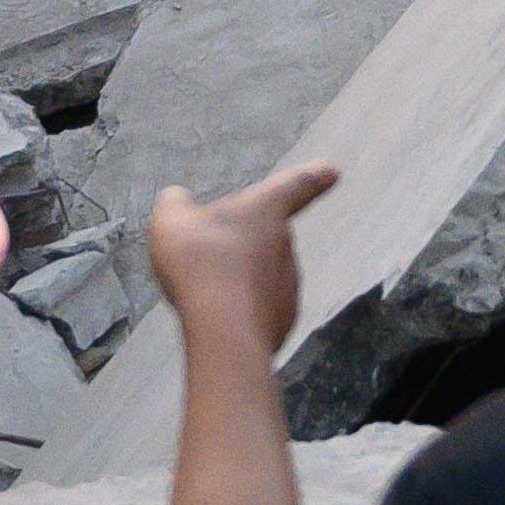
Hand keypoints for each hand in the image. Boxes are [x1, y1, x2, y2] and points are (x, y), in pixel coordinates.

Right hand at [148, 161, 333, 349]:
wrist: (225, 332)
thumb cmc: (200, 263)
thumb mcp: (171, 221)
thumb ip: (174, 204)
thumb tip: (177, 200)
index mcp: (266, 210)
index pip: (295, 185)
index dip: (312, 176)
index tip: (333, 172)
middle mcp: (286, 245)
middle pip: (262, 239)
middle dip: (237, 247)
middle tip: (204, 258)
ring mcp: (288, 285)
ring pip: (258, 277)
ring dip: (234, 283)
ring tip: (202, 293)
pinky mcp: (283, 321)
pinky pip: (256, 311)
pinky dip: (237, 314)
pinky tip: (213, 321)